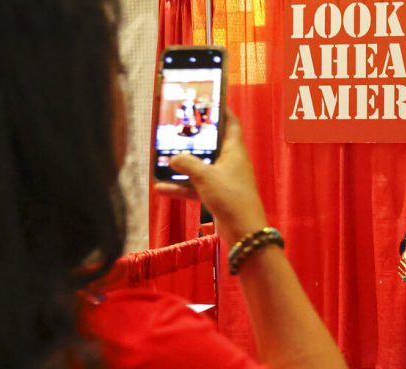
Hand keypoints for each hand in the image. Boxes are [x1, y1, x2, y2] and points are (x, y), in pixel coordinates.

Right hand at [155, 109, 267, 244]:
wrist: (244, 231)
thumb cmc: (230, 196)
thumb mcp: (205, 176)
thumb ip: (186, 163)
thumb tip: (172, 157)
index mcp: (234, 150)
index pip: (231, 123)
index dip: (221, 110)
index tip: (207, 100)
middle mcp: (231, 162)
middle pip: (211, 144)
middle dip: (194, 138)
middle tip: (176, 128)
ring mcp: (225, 180)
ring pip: (201, 168)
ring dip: (183, 166)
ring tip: (161, 160)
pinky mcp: (219, 196)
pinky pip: (197, 187)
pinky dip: (182, 187)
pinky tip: (161, 189)